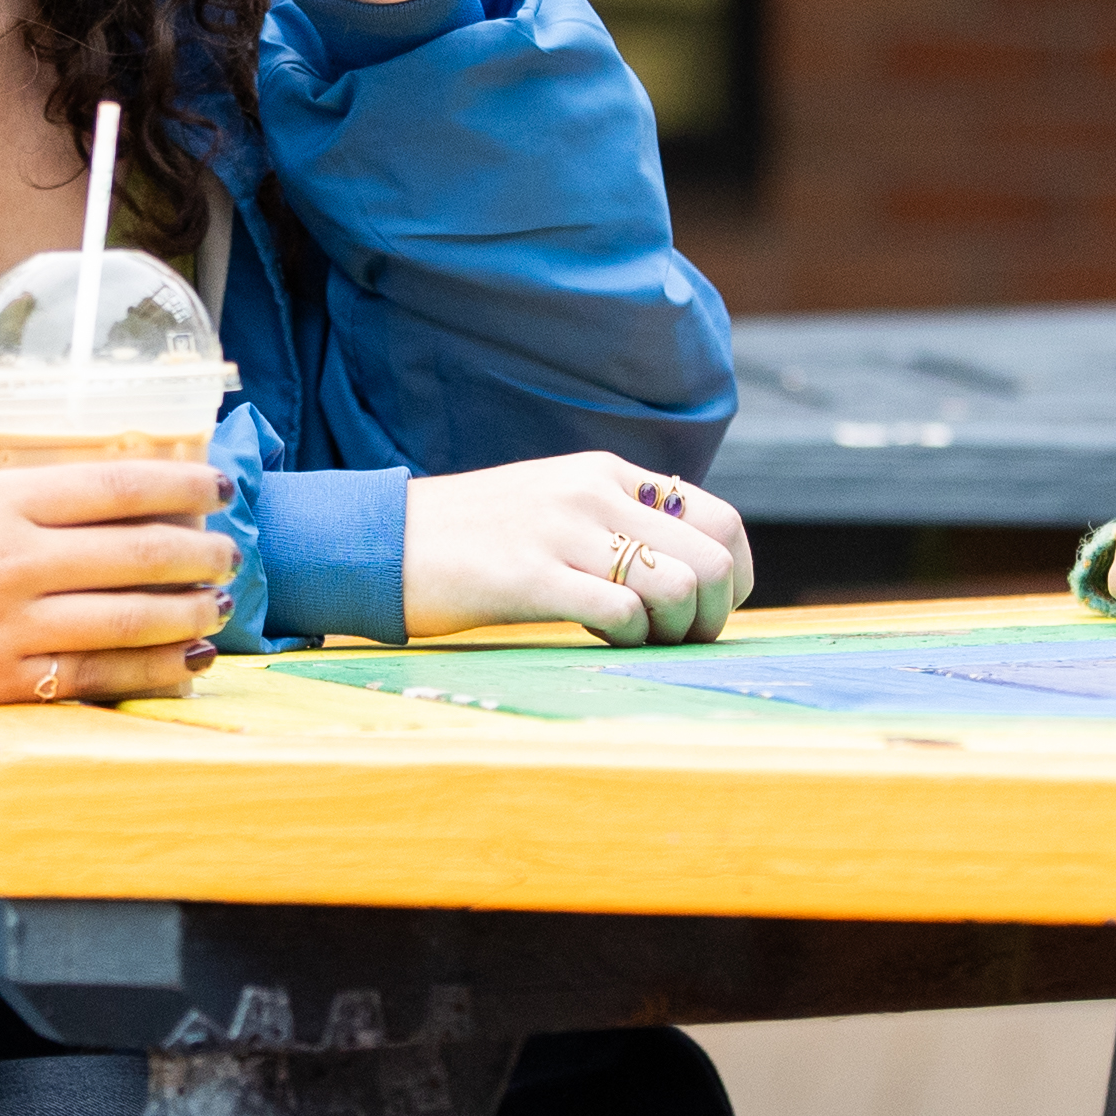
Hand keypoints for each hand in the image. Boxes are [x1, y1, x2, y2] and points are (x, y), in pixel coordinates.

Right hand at [0, 461, 234, 705]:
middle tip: (228, 552)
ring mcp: (11, 625)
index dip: (179, 483)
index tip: (218, 485)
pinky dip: (149, 672)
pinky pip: (95, 678)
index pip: (115, 485)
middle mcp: (15, 559)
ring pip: (129, 618)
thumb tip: (65, 504)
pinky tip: (182, 666)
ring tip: (216, 608)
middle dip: (198, 552)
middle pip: (137, 551)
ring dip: (187, 612)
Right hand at [400, 455, 753, 646]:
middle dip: (714, 614)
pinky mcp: (529, 575)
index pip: (720, 518)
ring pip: (678, 585)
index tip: (706, 610)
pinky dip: (631, 640)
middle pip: (713, 556)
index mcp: (606, 473)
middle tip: (679, 639)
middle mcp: (593, 493)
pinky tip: (602, 642)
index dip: (733, 576)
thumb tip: (686, 569)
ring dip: (675, 631)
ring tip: (639, 641)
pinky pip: (621, 613)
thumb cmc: (472, 539)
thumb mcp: (555, 505)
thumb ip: (616, 521)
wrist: (382, 539)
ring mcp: (561, 531)